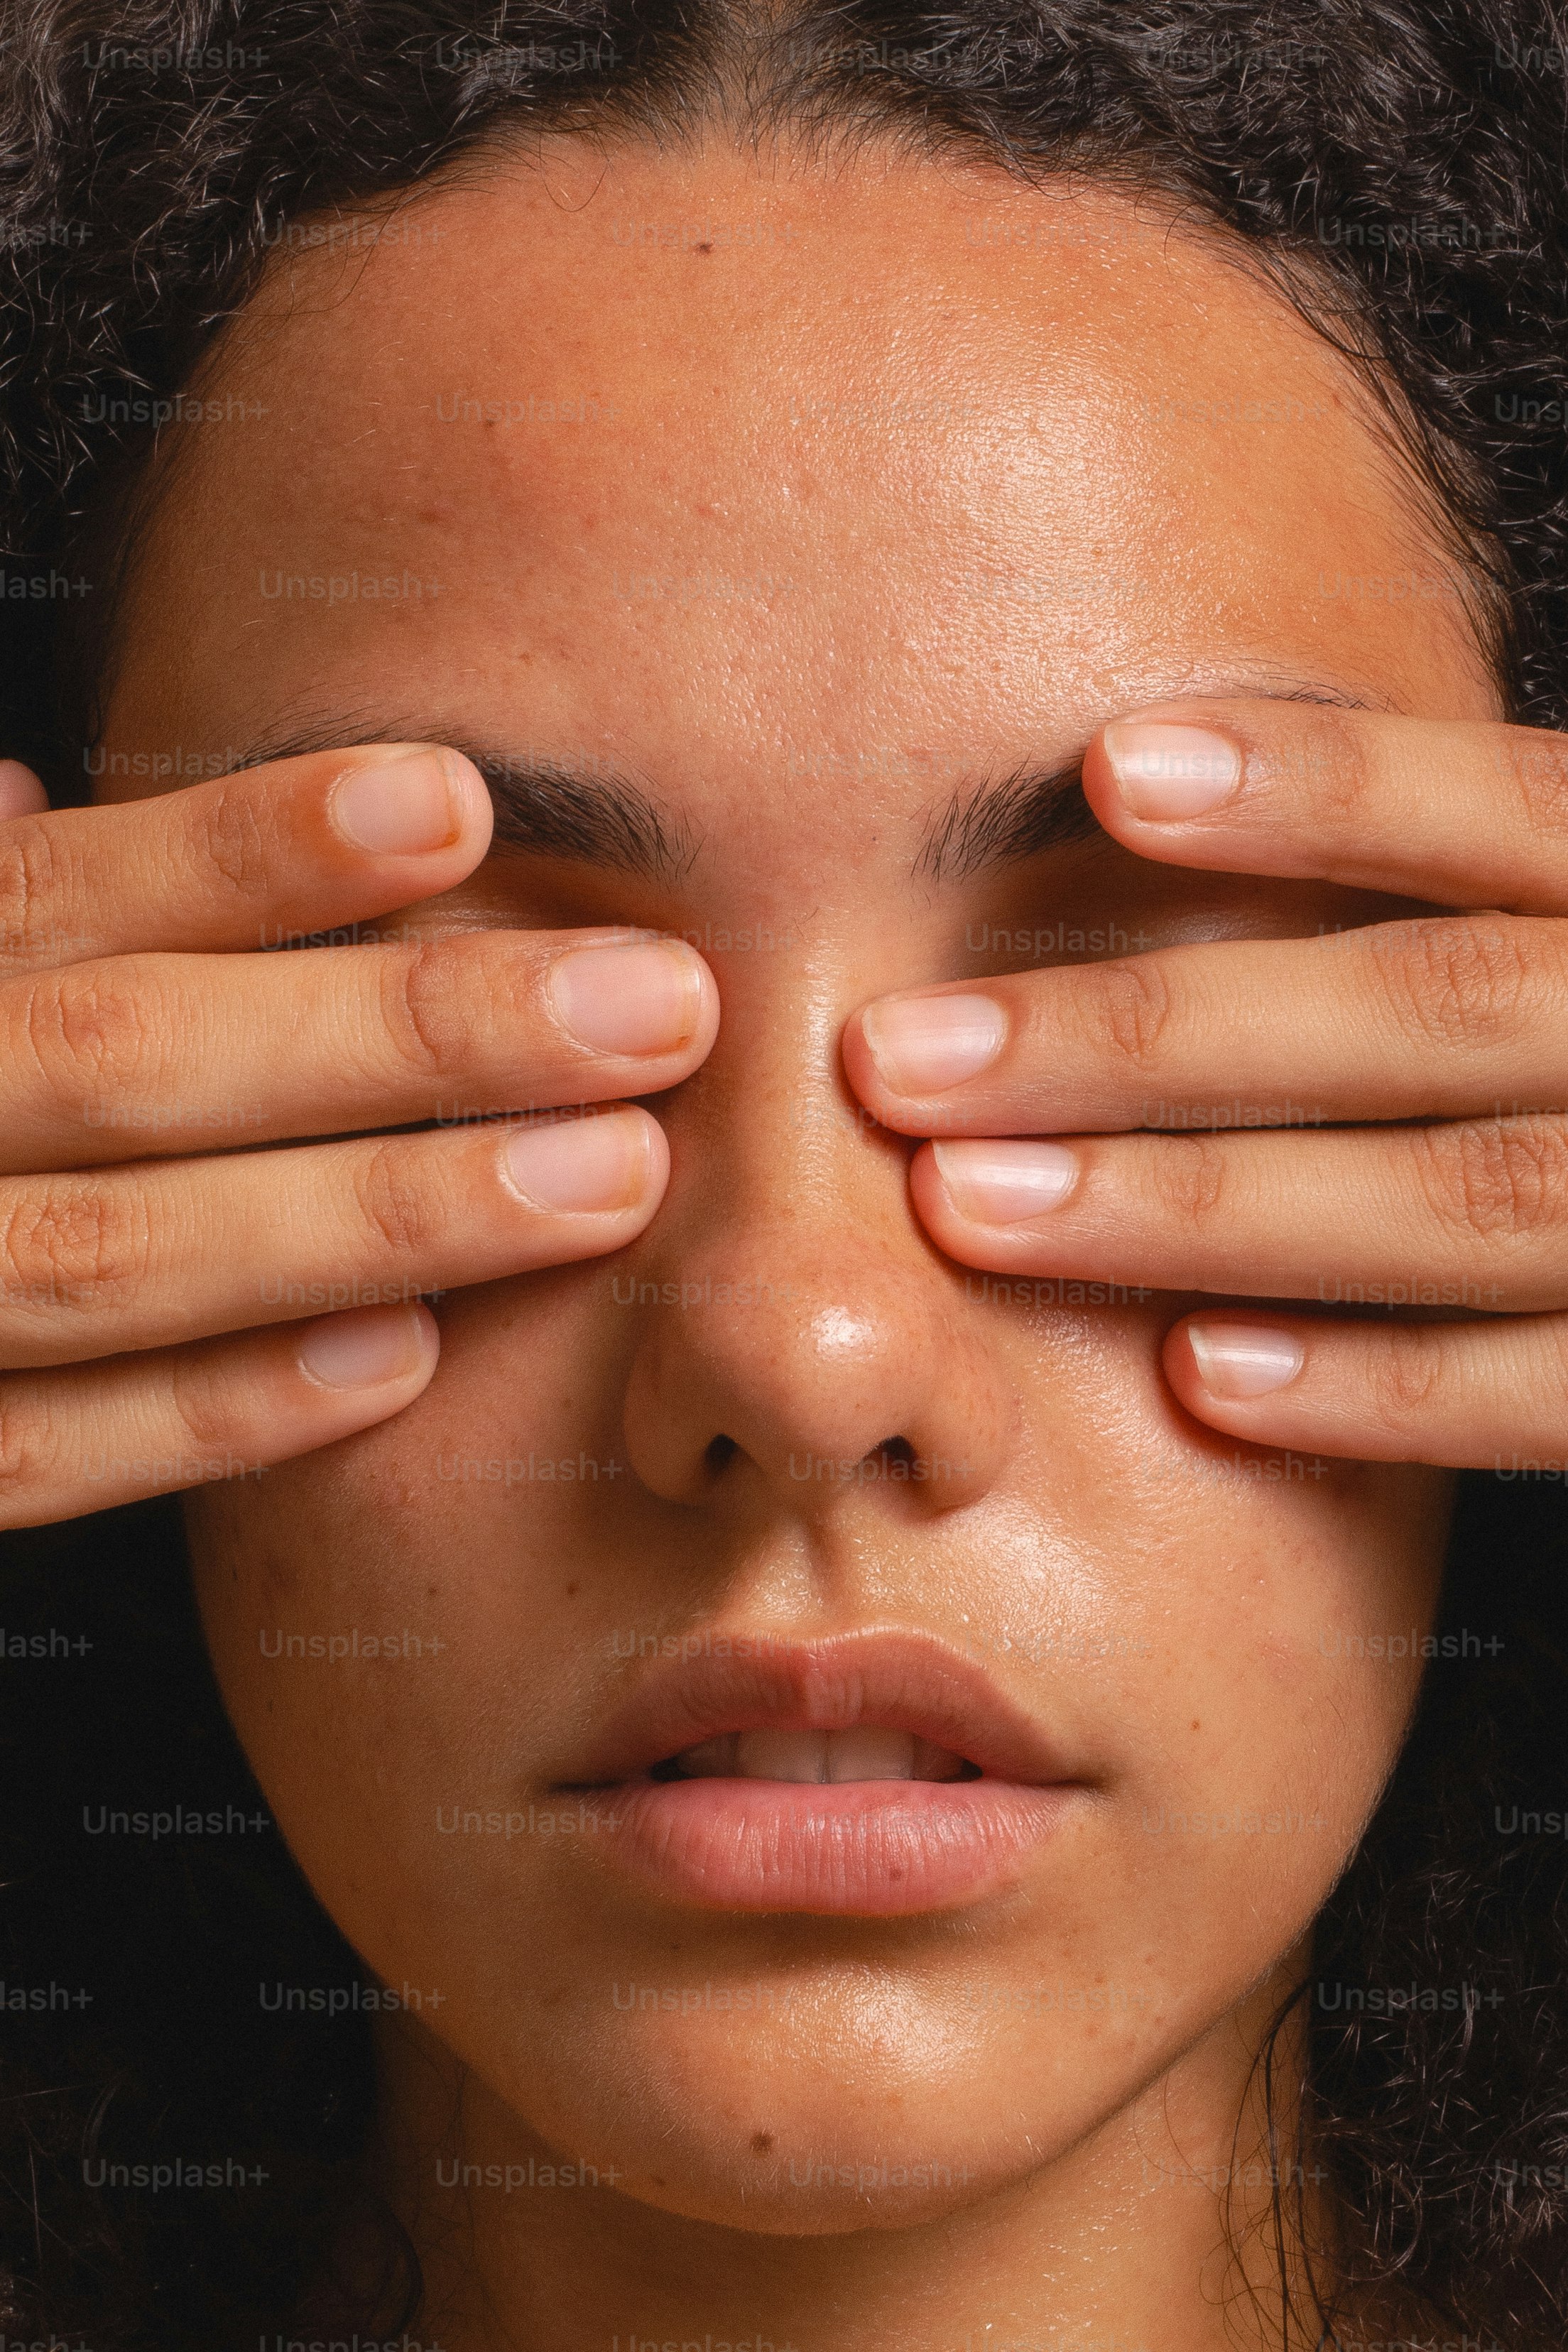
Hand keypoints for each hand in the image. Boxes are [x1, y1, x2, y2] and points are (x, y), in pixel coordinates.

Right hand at [0, 744, 717, 1526]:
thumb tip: (16, 785)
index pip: (52, 896)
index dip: (247, 849)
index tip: (459, 805)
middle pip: (132, 1063)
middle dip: (402, 1034)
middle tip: (654, 1008)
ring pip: (117, 1257)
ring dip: (372, 1217)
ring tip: (599, 1178)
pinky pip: (39, 1454)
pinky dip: (215, 1411)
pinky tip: (400, 1367)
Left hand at [842, 699, 1567, 1470]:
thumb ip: (1488, 887)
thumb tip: (1167, 800)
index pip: (1506, 816)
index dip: (1318, 787)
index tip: (1101, 773)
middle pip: (1424, 1012)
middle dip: (1152, 1039)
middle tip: (904, 1059)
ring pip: (1459, 1199)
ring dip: (1205, 1208)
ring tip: (979, 1209)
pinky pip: (1546, 1391)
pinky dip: (1373, 1388)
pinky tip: (1194, 1378)